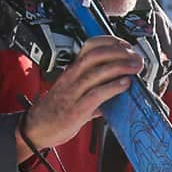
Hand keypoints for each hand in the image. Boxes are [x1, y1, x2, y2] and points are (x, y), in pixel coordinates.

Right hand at [22, 37, 143, 154]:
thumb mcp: (75, 91)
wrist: (35, 129)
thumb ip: (96, 87)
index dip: (110, 42)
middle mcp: (71, 77)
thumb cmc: (56, 110)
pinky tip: (125, 84)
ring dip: (120, 67)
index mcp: (72, 70)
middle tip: (136, 57)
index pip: (90, 46)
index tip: (127, 46)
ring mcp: (73, 92)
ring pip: (97, 72)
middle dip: (119, 52)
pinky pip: (96, 94)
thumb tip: (119, 85)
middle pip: (96, 55)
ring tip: (135, 67)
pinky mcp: (76, 109)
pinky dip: (112, 87)